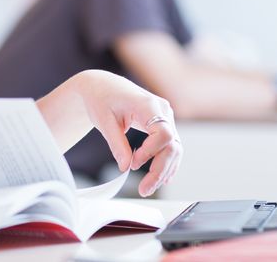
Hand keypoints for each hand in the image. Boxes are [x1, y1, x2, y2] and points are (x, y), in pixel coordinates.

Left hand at [75, 70, 181, 196]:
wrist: (102, 86)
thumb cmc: (101, 99)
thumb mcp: (104, 121)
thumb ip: (116, 144)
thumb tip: (125, 168)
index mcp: (148, 104)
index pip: (163, 132)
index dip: (151, 152)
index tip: (133, 163)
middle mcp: (162, 110)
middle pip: (172, 144)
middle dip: (160, 170)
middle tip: (144, 190)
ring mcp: (165, 117)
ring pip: (175, 148)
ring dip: (164, 170)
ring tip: (147, 188)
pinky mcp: (163, 124)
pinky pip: (171, 145)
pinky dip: (166, 162)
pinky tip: (161, 178)